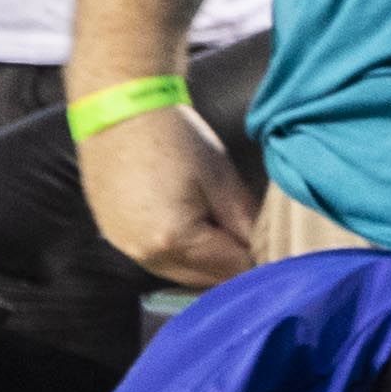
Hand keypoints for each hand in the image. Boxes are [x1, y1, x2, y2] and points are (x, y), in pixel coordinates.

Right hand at [78, 88, 260, 287]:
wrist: (120, 112)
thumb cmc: (174, 138)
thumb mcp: (221, 178)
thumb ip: (245, 221)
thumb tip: (262, 249)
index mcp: (174, 240)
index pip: (230, 270)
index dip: (258, 261)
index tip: (275, 249)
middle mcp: (145, 255)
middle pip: (203, 279)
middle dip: (232, 265)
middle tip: (256, 240)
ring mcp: (125, 248)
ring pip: (179, 272)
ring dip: (205, 262)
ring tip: (224, 230)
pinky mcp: (115, 238)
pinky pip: (157, 259)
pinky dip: (180, 252)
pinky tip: (194, 226)